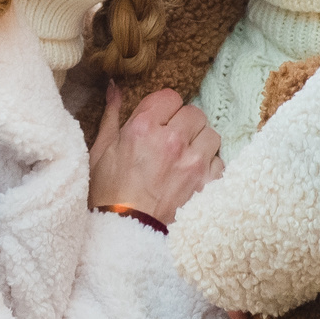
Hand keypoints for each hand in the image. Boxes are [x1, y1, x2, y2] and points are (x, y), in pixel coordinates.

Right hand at [90, 85, 224, 224]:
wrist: (125, 232)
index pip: (170, 97)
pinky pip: (219, 162)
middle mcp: (172, 141)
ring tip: (185, 157)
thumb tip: (114, 86)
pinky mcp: (207, 184)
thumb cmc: (107, 192)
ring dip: (200, 143)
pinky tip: (193, 175)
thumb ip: (112, 114)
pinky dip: (209, 166)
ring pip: (211, 135)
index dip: (164, 108)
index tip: (159, 120)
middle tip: (172, 140)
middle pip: (194, 113)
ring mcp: (193, 163)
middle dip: (183, 123)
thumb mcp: (101, 150)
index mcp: (143, 128)